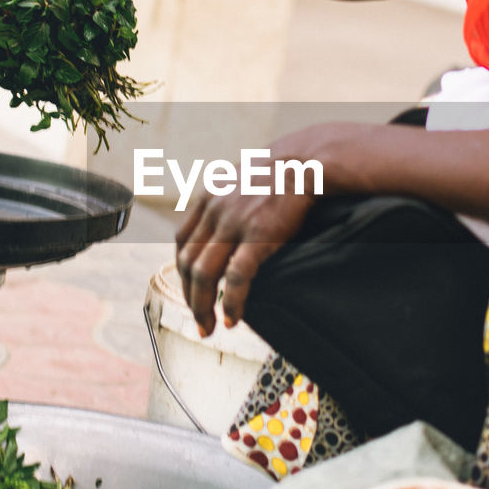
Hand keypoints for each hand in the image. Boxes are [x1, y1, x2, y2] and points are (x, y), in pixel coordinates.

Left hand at [175, 139, 321, 336]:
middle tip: (198, 321)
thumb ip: (227, 201)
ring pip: (203, 274)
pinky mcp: (257, 235)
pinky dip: (231, 302)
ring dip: (201, 306)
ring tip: (208, 328)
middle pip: (187, 263)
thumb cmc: (281, 172)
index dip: (183, 271)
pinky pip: (236, 277)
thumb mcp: (242, 180)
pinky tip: (232, 318)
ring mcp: (233, 223)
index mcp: (208, 198)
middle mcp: (214, 211)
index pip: (182, 242)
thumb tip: (226, 225)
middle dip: (189, 296)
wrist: (307, 161)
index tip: (192, 291)